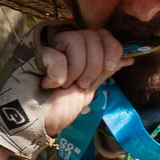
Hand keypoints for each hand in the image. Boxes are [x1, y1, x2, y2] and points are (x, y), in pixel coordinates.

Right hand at [0, 27, 127, 157]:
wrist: (30, 125)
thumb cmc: (54, 111)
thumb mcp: (86, 90)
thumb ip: (104, 71)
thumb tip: (129, 58)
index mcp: (78, 52)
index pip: (102, 34)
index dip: (112, 48)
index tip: (111, 67)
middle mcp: (63, 44)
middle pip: (93, 35)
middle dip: (93, 65)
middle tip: (79, 84)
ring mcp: (48, 44)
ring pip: (76, 39)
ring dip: (75, 70)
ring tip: (60, 85)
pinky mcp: (33, 49)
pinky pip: (58, 55)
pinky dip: (57, 75)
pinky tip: (45, 83)